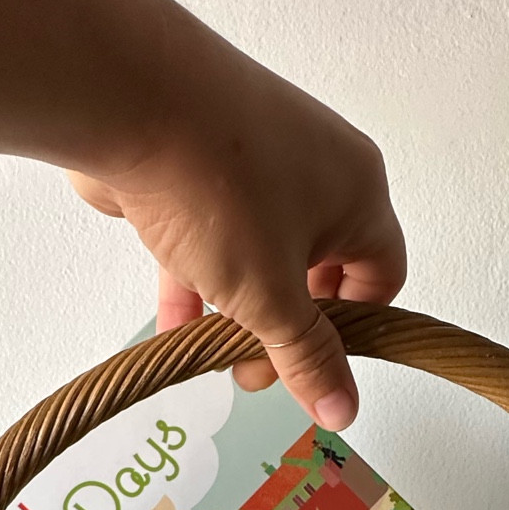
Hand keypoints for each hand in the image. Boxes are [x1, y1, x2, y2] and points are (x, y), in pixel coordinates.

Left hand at [69, 40, 404, 427]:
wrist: (128, 98)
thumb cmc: (220, 188)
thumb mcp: (271, 295)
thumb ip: (307, 356)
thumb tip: (343, 411)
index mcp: (358, 192)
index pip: (380, 275)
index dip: (352, 332)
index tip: (309, 371)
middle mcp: (315, 168)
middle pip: (317, 268)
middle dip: (287, 326)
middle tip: (252, 369)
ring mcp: (253, 161)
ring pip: (258, 252)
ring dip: (237, 309)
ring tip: (206, 354)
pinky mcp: (197, 161)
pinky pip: (209, 233)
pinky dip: (195, 280)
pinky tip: (170, 328)